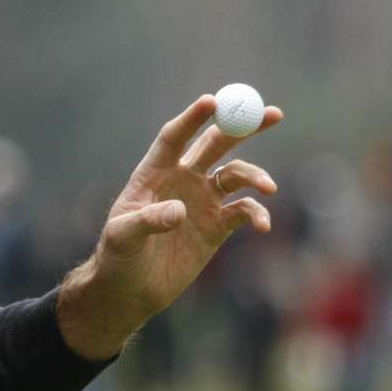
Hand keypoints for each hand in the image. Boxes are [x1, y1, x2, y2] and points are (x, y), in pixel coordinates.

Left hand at [56, 94, 282, 359]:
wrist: (131, 290)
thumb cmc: (117, 257)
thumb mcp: (123, 237)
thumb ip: (148, 221)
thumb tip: (179, 210)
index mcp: (153, 173)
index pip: (174, 137)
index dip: (193, 118)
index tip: (213, 100)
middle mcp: (181, 180)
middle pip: (216, 144)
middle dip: (243, 126)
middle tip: (273, 113)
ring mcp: (202, 201)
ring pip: (236, 175)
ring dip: (255, 176)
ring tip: (268, 188)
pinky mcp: (217, 227)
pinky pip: (244, 211)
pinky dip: (257, 214)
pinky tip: (261, 226)